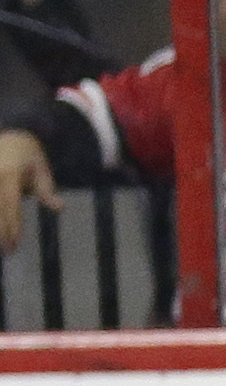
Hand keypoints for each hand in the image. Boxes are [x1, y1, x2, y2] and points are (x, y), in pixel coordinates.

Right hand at [0, 129, 58, 253]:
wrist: (13, 135)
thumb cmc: (31, 156)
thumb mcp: (43, 171)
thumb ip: (47, 190)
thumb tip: (59, 206)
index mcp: (9, 174)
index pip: (10, 205)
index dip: (11, 226)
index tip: (14, 244)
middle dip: (0, 231)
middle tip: (6, 250)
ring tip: (1, 244)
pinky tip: (0, 230)